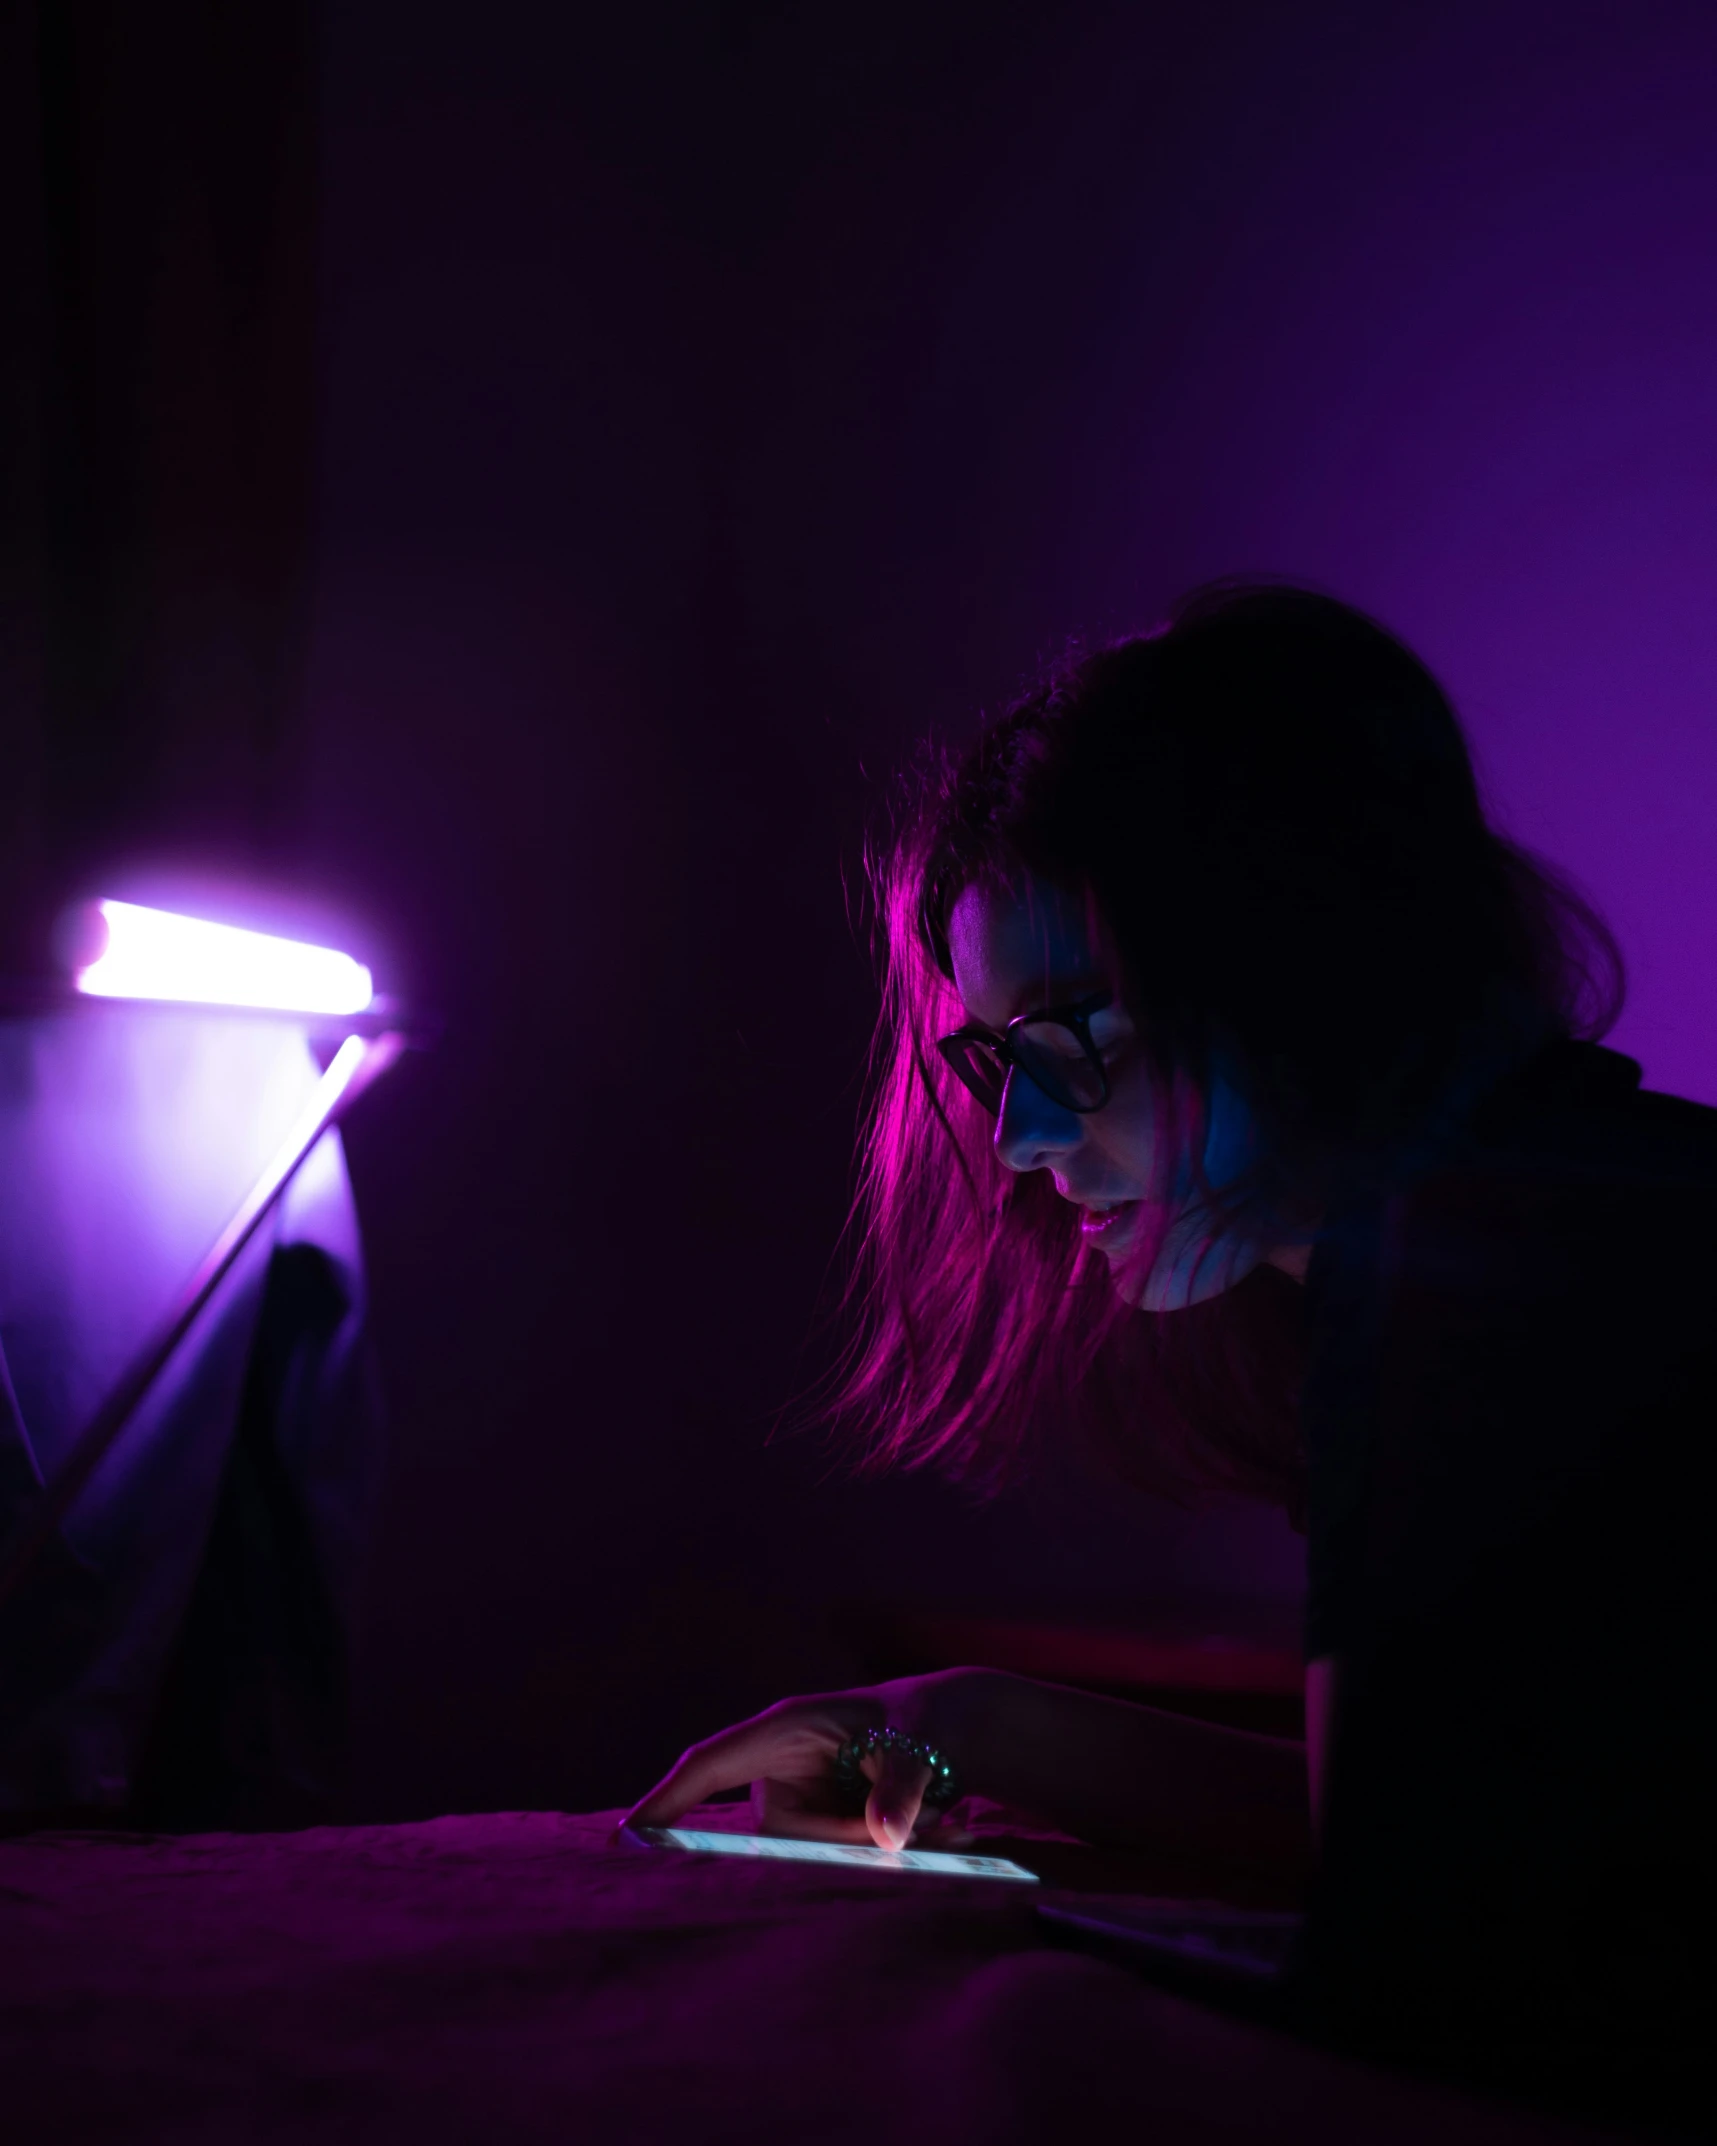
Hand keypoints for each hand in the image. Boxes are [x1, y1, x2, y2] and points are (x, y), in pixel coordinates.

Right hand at [620, 1671, 976, 1851]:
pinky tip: (940, 1833)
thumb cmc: (925, 1722)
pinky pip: (836, 1863)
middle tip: (924, 1829)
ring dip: (878, 1851)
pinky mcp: (817, 1831)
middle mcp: (779, 1770)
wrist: (952, 1733)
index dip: (665, 1799)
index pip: (708, 1765)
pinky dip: (888, 1856)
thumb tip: (887, 1837)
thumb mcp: (918, 1745)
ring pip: (812, 1857)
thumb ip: (901, 1786)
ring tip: (947, 1825)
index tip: (625, 1837)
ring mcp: (795, 1803)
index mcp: (783, 1729)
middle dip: (845, 1843)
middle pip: (777, 1836)